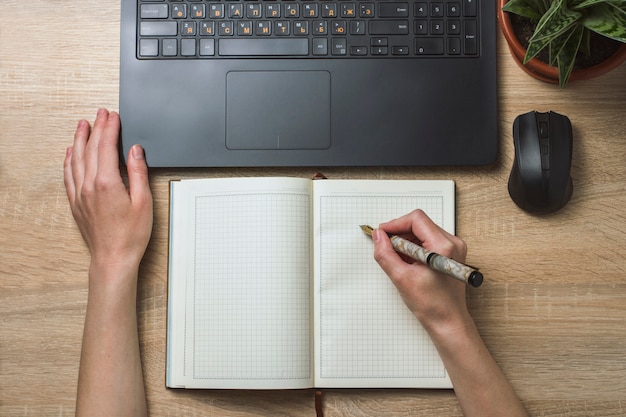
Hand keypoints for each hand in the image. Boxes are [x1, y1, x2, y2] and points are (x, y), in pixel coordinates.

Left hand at [64, 109, 152, 273]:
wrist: (113, 258)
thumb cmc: (131, 235)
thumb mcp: (144, 202)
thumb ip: (138, 173)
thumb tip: (135, 151)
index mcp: (107, 183)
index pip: (107, 147)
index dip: (110, 129)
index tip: (113, 116)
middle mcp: (90, 186)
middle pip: (91, 149)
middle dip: (97, 128)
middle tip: (101, 113)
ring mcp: (80, 194)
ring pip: (76, 159)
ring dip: (80, 139)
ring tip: (83, 125)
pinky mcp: (76, 203)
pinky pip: (69, 175)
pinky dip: (69, 159)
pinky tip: (71, 151)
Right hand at [372, 209, 470, 333]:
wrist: (449, 322)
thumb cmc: (433, 305)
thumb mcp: (402, 278)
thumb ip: (386, 254)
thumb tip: (378, 237)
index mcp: (443, 246)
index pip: (416, 219)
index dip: (395, 224)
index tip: (382, 234)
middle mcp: (452, 243)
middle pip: (419, 224)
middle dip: (400, 234)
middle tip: (387, 248)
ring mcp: (453, 248)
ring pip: (422, 232)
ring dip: (406, 242)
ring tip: (399, 260)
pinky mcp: (450, 254)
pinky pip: (428, 241)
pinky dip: (414, 248)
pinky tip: (408, 263)